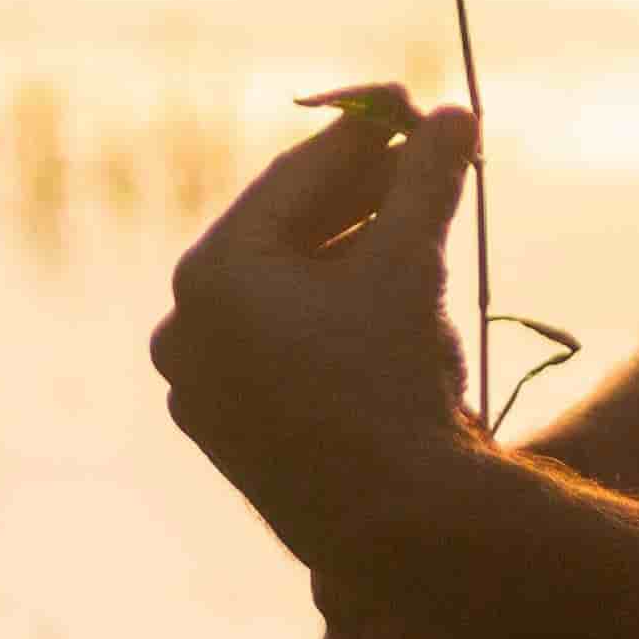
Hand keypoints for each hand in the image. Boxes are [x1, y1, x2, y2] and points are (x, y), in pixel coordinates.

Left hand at [149, 89, 479, 582]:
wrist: (402, 526)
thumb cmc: (400, 379)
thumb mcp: (413, 262)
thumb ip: (426, 179)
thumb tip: (455, 112)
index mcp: (211, 275)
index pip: (292, 180)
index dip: (362, 141)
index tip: (410, 113)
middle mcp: (183, 328)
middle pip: (279, 237)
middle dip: (355, 200)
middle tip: (419, 163)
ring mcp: (195, 387)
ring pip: (275, 297)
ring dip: (342, 256)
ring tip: (409, 229)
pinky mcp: (221, 433)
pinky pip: (269, 352)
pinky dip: (320, 321)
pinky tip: (376, 305)